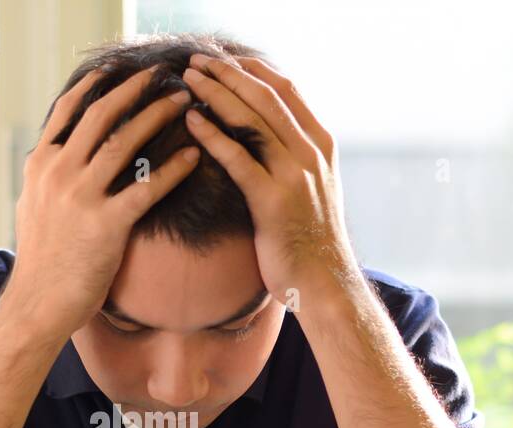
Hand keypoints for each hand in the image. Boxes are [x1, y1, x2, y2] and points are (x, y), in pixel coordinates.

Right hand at [4, 66, 199, 339]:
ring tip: (183, 102)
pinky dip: (173, 168)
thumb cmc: (41, 261)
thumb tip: (52, 154)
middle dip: (134, 90)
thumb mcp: (31, 208)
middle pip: (101, 116)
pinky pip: (148, 187)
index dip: (94, 85)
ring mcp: (81, 196)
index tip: (116, 70)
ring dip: (157, 116)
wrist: (38, 303)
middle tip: (161, 76)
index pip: (67, 111)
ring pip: (125, 142)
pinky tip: (194, 155)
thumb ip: (44, 177)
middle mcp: (58, 172)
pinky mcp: (107, 223)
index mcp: (40, 165)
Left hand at [181, 54, 361, 311]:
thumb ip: (297, 159)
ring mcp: (294, 176)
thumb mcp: (314, 189)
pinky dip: (213, 135)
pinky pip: (238, 158)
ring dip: (217, 94)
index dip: (253, 70)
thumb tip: (272, 137)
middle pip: (266, 97)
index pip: (286, 90)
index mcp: (321, 144)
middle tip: (197, 60)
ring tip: (189, 80)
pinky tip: (192, 121)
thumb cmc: (311, 240)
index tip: (226, 59)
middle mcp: (311, 153)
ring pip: (252, 120)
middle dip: (229, 73)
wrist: (324, 282)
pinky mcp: (272, 201)